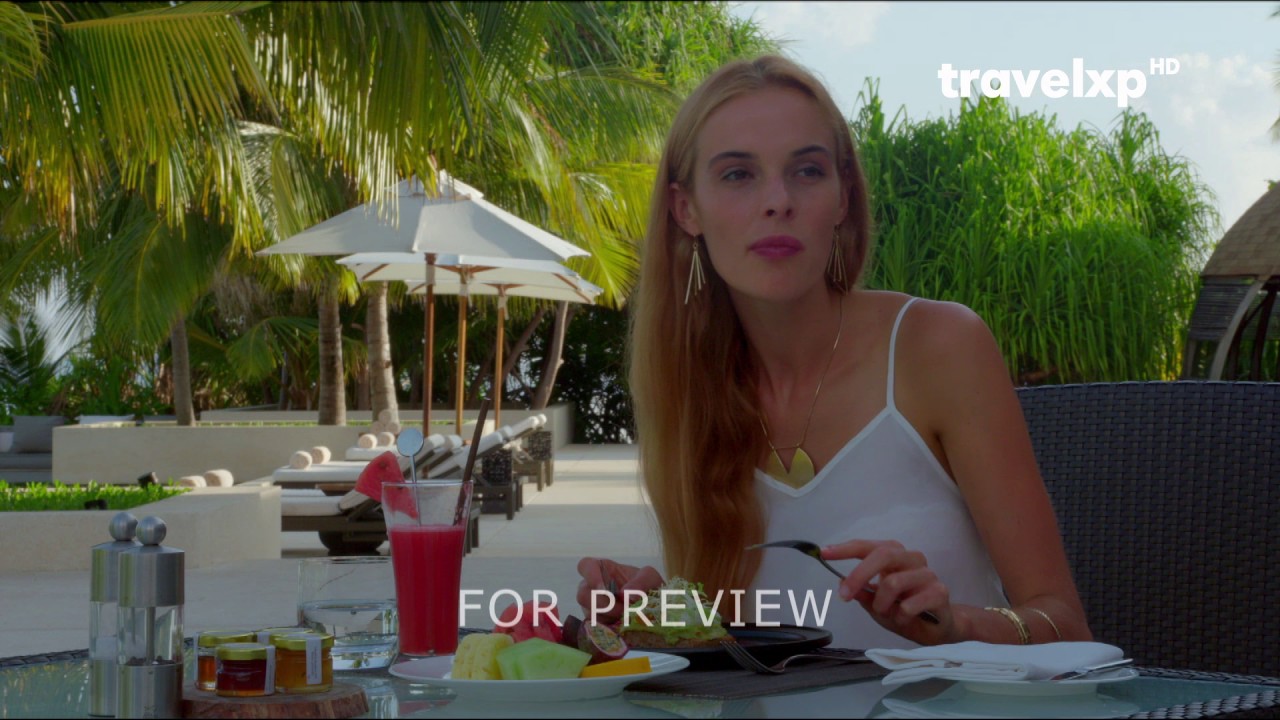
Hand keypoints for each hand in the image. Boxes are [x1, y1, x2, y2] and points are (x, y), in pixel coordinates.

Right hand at [575, 557, 662, 622]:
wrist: (654, 609)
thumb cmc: (648, 587)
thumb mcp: (650, 578)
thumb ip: (640, 582)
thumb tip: (622, 594)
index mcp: (603, 570)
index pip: (586, 566)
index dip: (591, 576)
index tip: (604, 589)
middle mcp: (593, 588)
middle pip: (582, 595)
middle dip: (603, 604)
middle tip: (622, 609)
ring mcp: (592, 608)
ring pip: (590, 614)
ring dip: (610, 618)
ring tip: (628, 618)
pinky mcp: (596, 626)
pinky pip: (595, 629)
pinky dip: (610, 629)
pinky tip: (623, 627)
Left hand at [822, 539, 959, 644]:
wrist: (938, 631)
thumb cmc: (906, 612)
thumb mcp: (876, 605)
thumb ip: (861, 592)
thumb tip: (840, 581)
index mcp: (894, 557)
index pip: (868, 546)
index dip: (845, 548)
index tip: (824, 552)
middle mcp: (911, 559)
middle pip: (883, 555)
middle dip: (859, 574)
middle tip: (844, 594)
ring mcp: (927, 574)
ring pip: (894, 582)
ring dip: (882, 604)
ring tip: (886, 614)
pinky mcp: (940, 592)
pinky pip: (910, 603)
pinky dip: (900, 615)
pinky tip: (905, 619)